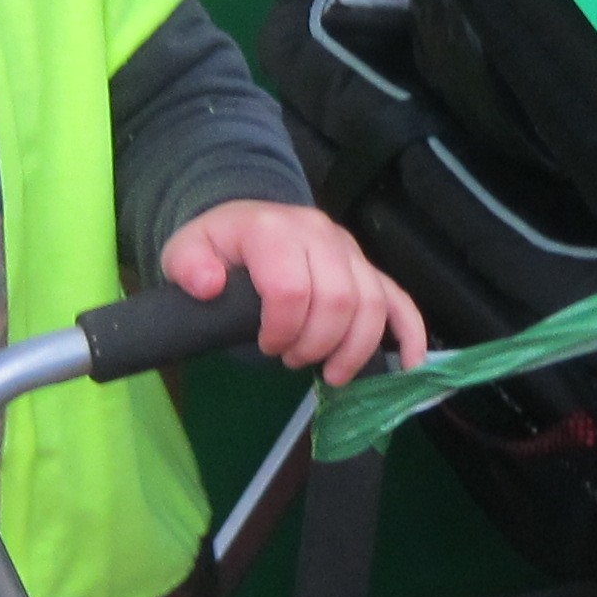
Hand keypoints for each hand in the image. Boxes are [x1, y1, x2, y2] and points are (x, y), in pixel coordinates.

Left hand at [158, 201, 425, 386]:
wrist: (248, 223)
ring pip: (373, 305)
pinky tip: (411, 364)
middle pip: (338, 300)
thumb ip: (188, 266)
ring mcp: (350, 251)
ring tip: (328, 373)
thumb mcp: (185, 250)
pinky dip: (410, 333)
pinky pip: (400, 299)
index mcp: (273, 229)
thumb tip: (208, 286)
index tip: (267, 345)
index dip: (281, 329)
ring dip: (352, 349)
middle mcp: (319, 234)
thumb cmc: (219, 248)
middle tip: (291, 360)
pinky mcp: (368, 269)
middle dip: (316, 343)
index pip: (291, 288)